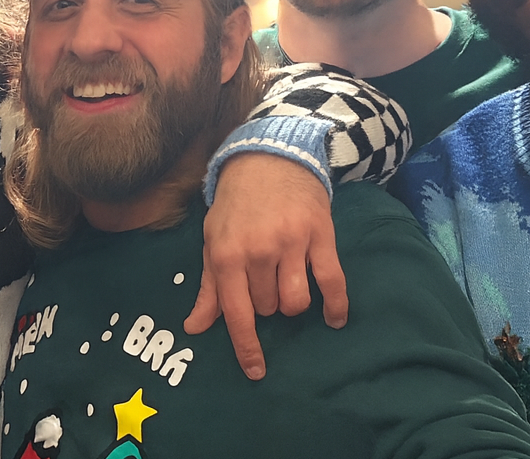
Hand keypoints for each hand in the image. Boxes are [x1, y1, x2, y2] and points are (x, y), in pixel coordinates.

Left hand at [184, 153, 346, 379]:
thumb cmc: (236, 206)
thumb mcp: (213, 242)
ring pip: (297, 301)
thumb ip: (209, 287)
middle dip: (265, 304)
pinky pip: (332, 281)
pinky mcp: (320, 235)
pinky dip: (335, 306)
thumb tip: (194, 327)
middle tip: (262, 279)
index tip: (256, 372)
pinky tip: (334, 318)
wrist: (268, 158)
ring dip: (292, 303)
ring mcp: (291, 243)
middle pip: (267, 308)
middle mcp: (258, 251)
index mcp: (226, 254)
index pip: (235, 312)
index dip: (246, 346)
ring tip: (287, 285)